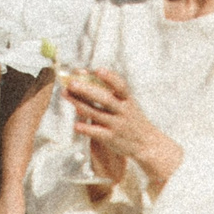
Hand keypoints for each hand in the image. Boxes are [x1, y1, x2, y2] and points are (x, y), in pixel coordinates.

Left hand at [63, 68, 180, 189]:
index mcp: (127, 100)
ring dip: (80, 104)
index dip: (110, 78)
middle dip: (88, 90)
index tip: (98, 70)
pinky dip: (86, 128)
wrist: (147, 143)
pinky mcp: (111, 139)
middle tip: (72, 83)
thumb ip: (109, 91)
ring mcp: (117, 125)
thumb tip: (84, 75)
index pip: (120, 86)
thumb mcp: (127, 103)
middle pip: (105, 99)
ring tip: (66, 95)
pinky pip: (97, 133)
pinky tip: (75, 125)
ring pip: (97, 114)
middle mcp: (123, 111)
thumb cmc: (131, 118)